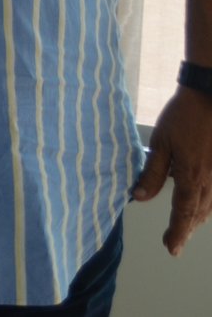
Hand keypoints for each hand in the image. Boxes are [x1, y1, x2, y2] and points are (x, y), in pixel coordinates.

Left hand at [134, 86, 211, 254]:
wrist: (211, 96)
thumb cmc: (183, 116)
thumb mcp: (161, 142)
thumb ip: (153, 172)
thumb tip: (140, 197)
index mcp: (192, 176)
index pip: (183, 213)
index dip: (177, 232)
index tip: (171, 248)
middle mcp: (210, 180)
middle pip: (198, 213)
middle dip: (186, 229)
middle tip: (173, 242)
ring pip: (210, 205)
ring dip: (196, 217)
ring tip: (184, 226)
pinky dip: (206, 202)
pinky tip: (199, 202)